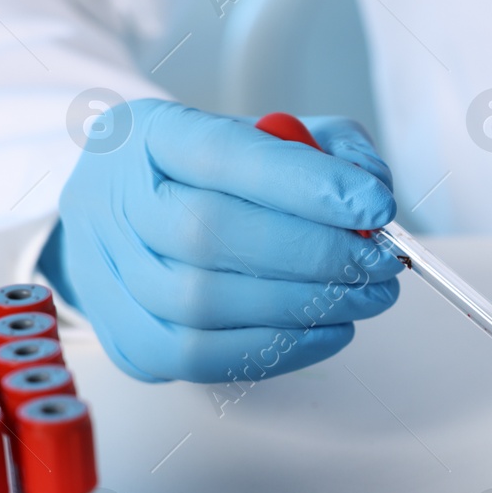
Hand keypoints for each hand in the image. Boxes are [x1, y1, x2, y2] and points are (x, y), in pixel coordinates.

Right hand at [43, 99, 401, 382]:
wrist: (135, 225)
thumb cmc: (217, 180)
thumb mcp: (275, 136)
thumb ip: (330, 148)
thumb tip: (371, 186)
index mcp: (146, 135)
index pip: (221, 153)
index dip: (303, 183)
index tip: (375, 205)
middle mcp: (111, 202)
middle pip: (207, 233)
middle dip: (314, 253)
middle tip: (381, 262)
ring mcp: (110, 276)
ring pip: (203, 302)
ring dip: (304, 305)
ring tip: (366, 295)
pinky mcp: (126, 338)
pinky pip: (200, 357)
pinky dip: (279, 348)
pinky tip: (330, 329)